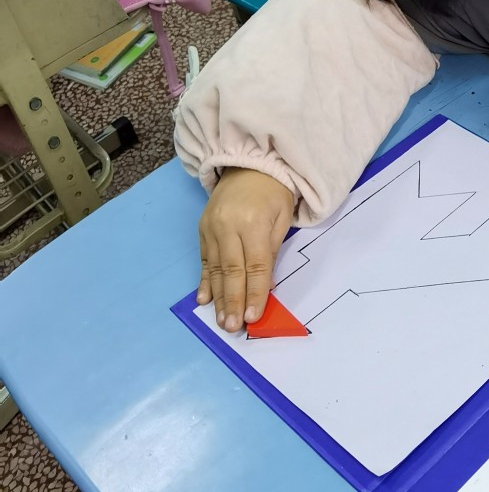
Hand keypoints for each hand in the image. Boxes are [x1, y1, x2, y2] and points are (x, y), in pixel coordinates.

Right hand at [197, 168, 295, 330]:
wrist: (248, 164)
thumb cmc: (273, 192)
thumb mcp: (282, 218)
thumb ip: (272, 251)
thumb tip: (264, 286)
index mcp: (253, 223)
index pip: (256, 266)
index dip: (254, 293)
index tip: (253, 317)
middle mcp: (228, 226)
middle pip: (232, 271)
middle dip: (233, 301)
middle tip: (232, 327)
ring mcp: (211, 228)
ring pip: (216, 269)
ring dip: (218, 297)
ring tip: (220, 320)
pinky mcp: (202, 230)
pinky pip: (204, 260)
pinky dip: (204, 281)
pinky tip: (203, 299)